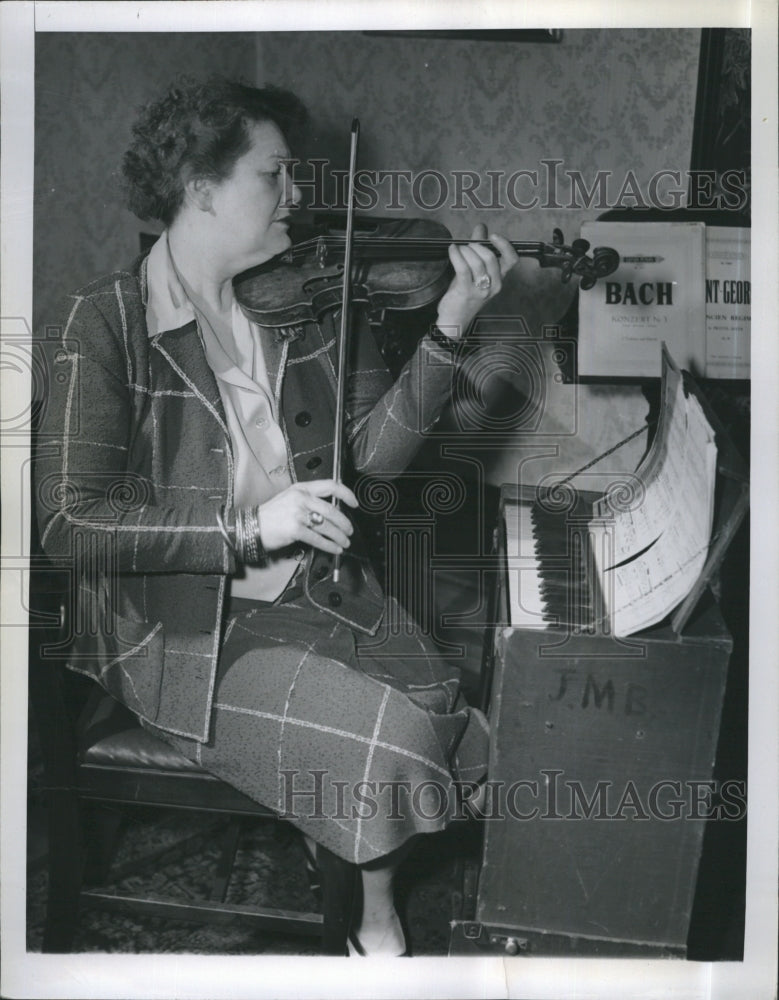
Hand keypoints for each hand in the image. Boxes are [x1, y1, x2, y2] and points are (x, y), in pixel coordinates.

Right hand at [256, 480, 357, 554]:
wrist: (251, 526)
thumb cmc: (272, 515)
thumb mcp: (290, 498)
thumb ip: (310, 500)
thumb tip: (333, 511)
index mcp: (302, 488)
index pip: (330, 486)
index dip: (346, 494)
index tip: (355, 503)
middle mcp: (301, 498)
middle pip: (332, 510)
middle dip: (345, 523)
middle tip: (350, 530)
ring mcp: (298, 514)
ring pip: (327, 526)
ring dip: (340, 536)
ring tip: (345, 542)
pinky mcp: (295, 530)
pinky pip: (318, 539)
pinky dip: (330, 546)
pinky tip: (335, 549)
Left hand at [434, 224, 518, 338]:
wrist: (454, 319)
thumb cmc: (465, 294)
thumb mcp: (474, 270)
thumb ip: (478, 248)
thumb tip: (481, 227)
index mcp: (499, 279)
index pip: (511, 260)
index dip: (504, 245)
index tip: (493, 236)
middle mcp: (494, 285)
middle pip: (491, 257)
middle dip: (477, 246)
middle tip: (466, 245)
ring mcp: (480, 290)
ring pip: (476, 261)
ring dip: (465, 250)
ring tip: (457, 249)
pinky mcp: (466, 291)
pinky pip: (463, 267)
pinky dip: (456, 255)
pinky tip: (452, 250)